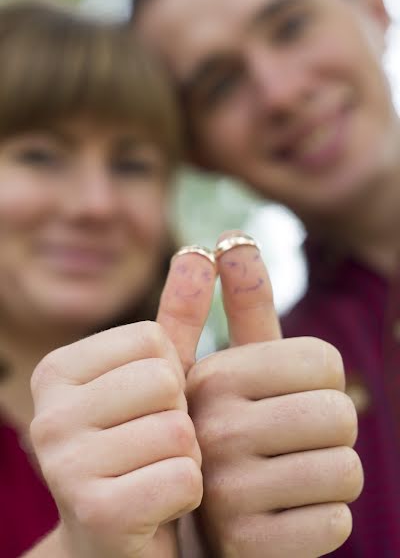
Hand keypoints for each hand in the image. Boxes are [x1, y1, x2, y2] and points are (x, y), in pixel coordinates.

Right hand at [29, 250, 216, 557]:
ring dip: (187, 456)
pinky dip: (188, 493)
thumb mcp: (160, 379)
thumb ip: (178, 315)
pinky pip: (183, 477)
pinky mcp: (96, 513)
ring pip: (178, 429)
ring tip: (157, 473)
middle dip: (180, 414)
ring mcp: (64, 464)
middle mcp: (47, 413)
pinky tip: (162, 505)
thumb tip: (199, 248)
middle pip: (164, 380)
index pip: (151, 340)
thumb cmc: (144, 448)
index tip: (148, 408)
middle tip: (156, 446)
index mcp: (56, 371)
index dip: (171, 375)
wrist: (122, 541)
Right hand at [186, 232, 363, 557]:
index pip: (323, 362)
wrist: (173, 529)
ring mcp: (221, 494)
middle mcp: (205, 428)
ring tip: (280, 480)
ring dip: (326, 478)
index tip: (282, 398)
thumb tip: (228, 238)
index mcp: (205, 376)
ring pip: (346, 471)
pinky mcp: (246, 549)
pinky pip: (334, 523)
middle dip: (327, 432)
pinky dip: (319, 521)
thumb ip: (231, 307)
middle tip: (285, 444)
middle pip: (339, 415)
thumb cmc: (207, 437)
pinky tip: (277, 520)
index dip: (318, 383)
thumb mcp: (215, 373)